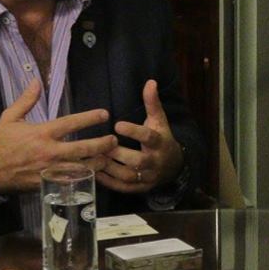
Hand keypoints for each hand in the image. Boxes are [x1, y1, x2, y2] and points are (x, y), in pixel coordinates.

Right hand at [0, 79, 114, 193]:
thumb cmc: (1, 144)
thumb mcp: (10, 118)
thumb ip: (26, 100)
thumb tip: (36, 81)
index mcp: (42, 133)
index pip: (71, 123)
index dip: (90, 118)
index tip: (104, 114)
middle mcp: (49, 152)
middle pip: (83, 148)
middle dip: (102, 144)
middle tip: (114, 140)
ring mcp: (51, 169)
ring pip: (82, 167)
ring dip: (98, 162)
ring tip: (109, 157)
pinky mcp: (50, 183)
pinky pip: (73, 181)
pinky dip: (86, 178)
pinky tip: (95, 174)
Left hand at [98, 80, 183, 194]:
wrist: (173, 165)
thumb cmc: (161, 138)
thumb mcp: (159, 120)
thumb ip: (152, 103)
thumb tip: (150, 81)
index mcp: (159, 143)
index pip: (148, 137)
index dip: (134, 132)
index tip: (117, 125)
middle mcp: (155, 162)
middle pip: (137, 161)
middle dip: (119, 154)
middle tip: (102, 145)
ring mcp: (148, 177)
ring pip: (129, 176)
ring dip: (111, 168)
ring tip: (95, 158)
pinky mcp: (140, 188)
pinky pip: (124, 188)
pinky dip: (109, 182)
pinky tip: (95, 172)